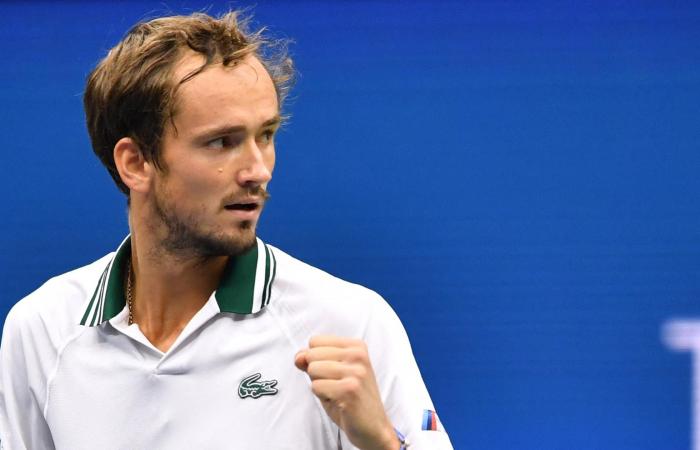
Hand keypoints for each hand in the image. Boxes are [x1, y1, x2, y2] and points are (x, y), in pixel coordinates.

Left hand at [295, 335, 398, 449]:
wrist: (374, 428)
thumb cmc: (351, 400)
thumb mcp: (332, 374)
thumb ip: (313, 360)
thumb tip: (298, 357)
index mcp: (356, 346)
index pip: (315, 341)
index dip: (315, 359)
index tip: (334, 373)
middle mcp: (358, 355)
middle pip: (311, 354)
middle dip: (316, 373)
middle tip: (336, 386)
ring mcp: (355, 371)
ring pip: (313, 370)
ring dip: (320, 386)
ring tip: (338, 394)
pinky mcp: (349, 389)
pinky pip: (316, 387)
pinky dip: (323, 398)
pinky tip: (340, 402)